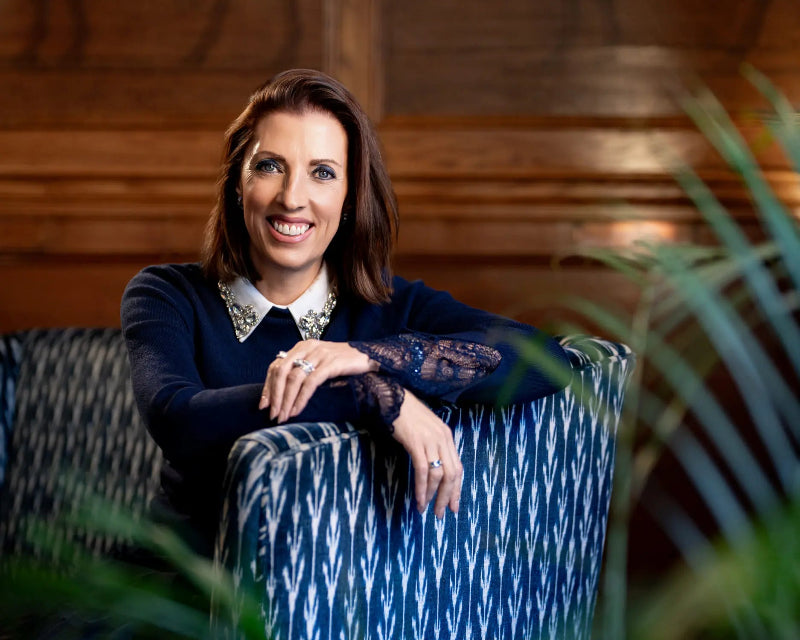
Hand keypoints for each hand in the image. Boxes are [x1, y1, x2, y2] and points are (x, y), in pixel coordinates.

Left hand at [260, 340, 376, 422]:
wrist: (369, 357)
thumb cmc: (343, 363)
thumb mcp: (319, 363)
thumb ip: (302, 370)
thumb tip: (282, 393)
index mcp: (302, 347)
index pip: (276, 365)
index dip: (268, 386)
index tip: (263, 405)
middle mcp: (308, 347)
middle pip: (282, 371)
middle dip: (275, 395)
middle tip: (272, 415)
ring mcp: (320, 354)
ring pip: (294, 378)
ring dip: (286, 400)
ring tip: (284, 416)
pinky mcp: (331, 363)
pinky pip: (311, 382)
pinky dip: (301, 398)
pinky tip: (298, 410)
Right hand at [391, 391, 462, 517]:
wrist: (392, 398)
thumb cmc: (406, 414)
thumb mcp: (426, 429)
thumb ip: (433, 446)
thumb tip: (434, 468)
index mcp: (447, 436)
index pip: (458, 467)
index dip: (457, 489)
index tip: (453, 506)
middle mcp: (443, 438)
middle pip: (452, 474)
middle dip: (447, 497)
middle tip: (441, 514)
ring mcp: (430, 440)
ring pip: (438, 474)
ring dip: (433, 495)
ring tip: (425, 508)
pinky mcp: (416, 442)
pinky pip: (422, 470)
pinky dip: (421, 487)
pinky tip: (418, 498)